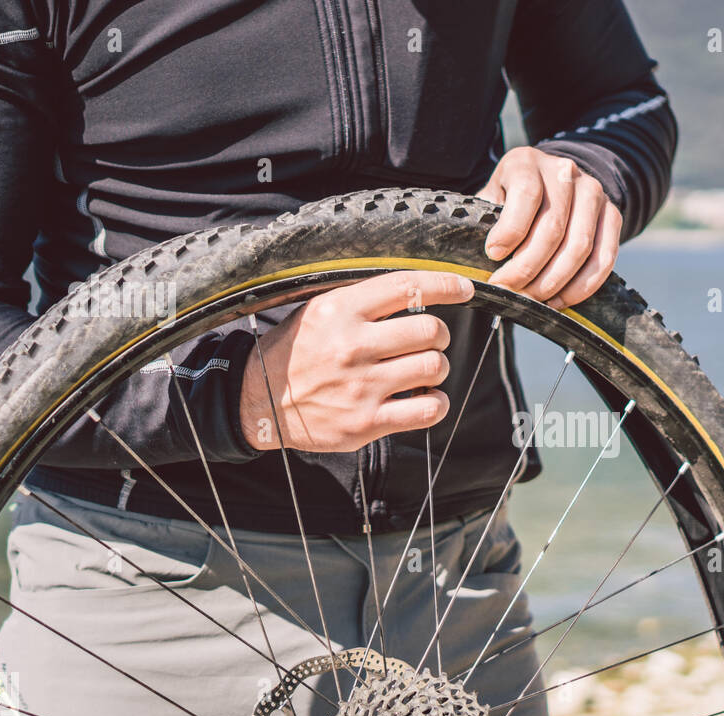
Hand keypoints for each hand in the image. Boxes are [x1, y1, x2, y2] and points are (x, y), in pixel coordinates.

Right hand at [239, 270, 473, 452]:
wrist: (259, 401)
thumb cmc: (298, 352)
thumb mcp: (320, 311)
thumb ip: (364, 301)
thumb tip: (419, 290)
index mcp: (340, 311)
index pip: (407, 287)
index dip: (446, 286)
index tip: (464, 289)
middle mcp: (353, 347)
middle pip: (431, 330)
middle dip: (439, 335)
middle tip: (428, 341)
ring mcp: (362, 387)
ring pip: (435, 367)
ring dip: (437, 367)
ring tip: (422, 370)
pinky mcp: (368, 423)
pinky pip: (429, 410)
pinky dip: (437, 402)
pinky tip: (425, 398)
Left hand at [477, 146, 621, 308]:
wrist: (554, 182)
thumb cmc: (512, 198)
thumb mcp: (493, 196)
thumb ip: (485, 220)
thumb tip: (474, 260)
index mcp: (527, 162)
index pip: (526, 195)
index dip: (510, 230)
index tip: (493, 256)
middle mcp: (565, 172)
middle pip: (552, 228)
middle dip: (527, 268)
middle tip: (508, 290)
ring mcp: (593, 192)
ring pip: (579, 247)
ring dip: (553, 282)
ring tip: (532, 299)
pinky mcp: (613, 215)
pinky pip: (604, 259)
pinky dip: (581, 286)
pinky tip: (559, 300)